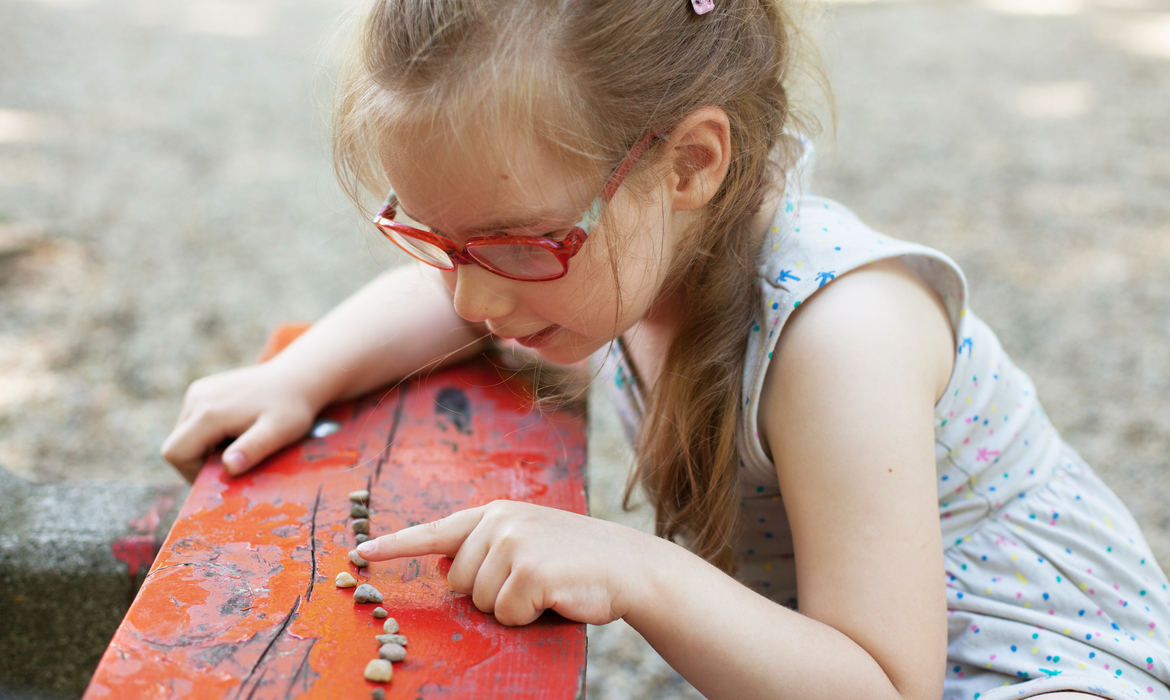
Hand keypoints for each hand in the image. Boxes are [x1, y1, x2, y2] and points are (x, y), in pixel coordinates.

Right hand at [160, 361, 319, 481]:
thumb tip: (230, 466)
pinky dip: (208, 433)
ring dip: (205, 447)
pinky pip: (193, 421)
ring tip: (239, 441)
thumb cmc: (291, 408)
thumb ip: (254, 448)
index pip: (175, 453)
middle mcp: (197, 398)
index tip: (222, 474)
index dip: (191, 472)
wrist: (297, 377)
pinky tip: (236, 428)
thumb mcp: (278, 432)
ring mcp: (198, 392)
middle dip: (199, 461)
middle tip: (234, 460)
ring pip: (184, 434)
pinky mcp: (203, 389)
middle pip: (176, 445)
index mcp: (208, 412)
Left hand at [356, 501, 651, 625]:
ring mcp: (514, 544)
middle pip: (458, 582)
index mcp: (495, 513)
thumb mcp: (528, 540)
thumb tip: (446, 568)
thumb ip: (486, 548)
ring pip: (481, 602)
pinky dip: (529, 617)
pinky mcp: (530, 571)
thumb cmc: (576, 560)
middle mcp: (499, 522)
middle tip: (531, 582)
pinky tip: (555, 597)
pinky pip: (507, 614)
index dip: (395, 546)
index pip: (436, 531)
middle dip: (488, 594)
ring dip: (511, 607)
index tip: (360, 554)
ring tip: (546, 586)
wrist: (629, 565)